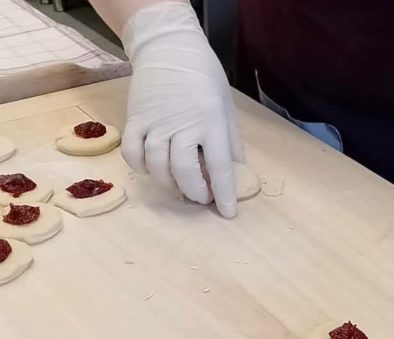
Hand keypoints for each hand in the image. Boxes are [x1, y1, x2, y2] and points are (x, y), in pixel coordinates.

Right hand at [121, 2, 242, 217]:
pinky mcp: (134, 119)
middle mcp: (182, 126)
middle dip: (195, 192)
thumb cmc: (203, 77)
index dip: (224, 195)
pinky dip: (141, 168)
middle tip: (202, 197)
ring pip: (157, 167)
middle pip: (184, 172)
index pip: (220, 167)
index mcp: (210, 123)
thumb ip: (231, 142)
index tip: (227, 213)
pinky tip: (152, 169)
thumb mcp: (226, 108)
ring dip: (169, 184)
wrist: (168, 46)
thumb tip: (237, 173)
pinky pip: (133, 154)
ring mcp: (155, 123)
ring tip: (179, 186)